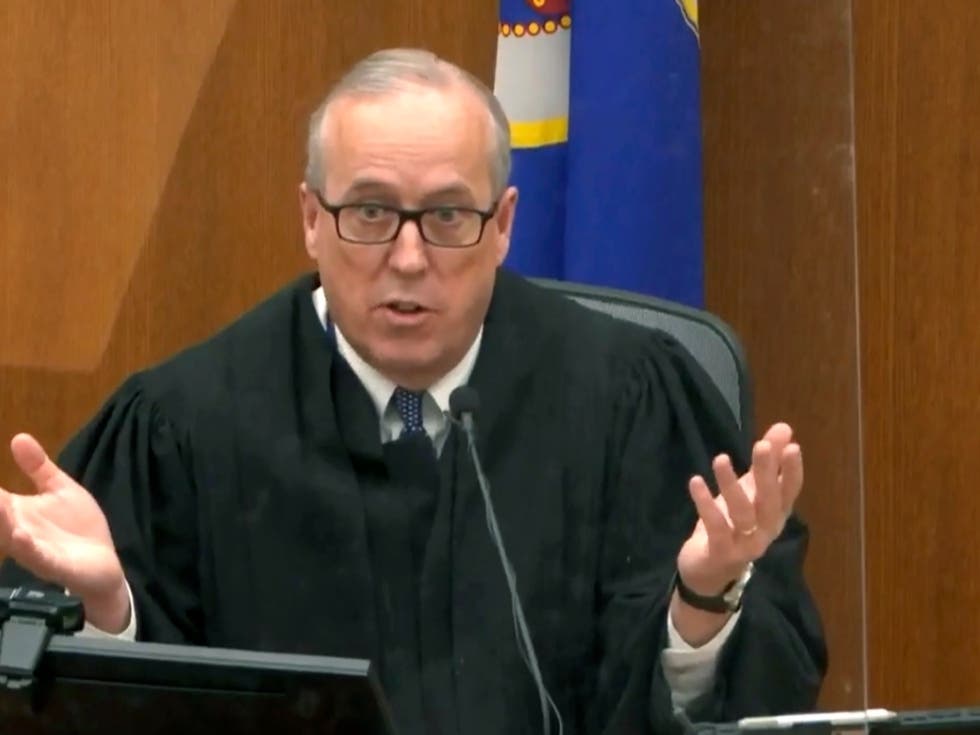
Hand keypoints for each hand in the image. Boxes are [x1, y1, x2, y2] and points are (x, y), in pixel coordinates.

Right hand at [0, 433, 129, 632]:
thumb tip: (18, 437)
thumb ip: (39, 467)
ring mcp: (33, 549)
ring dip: (0, 522)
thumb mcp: (59, 489)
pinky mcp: (53, 564)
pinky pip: (36, 556)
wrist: (103, 564)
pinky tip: (19, 535)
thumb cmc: (77, 527)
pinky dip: (26, 546)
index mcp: (16, 512)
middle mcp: (16, 531)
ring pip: (9, 536)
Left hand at [678, 422, 802, 596]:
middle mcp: (765, 530)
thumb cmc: (733, 525)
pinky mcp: (720, 552)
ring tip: (720, 459)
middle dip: (767, 473)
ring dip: (731, 485)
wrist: (709, 571)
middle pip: (769, 501)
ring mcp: (744, 544)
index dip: (792, 471)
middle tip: (761, 445)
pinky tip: (696, 481)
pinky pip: (715, 526)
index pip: (789, 491)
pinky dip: (706, 504)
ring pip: (742, 513)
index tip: (792, 446)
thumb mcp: (750, 491)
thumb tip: (784, 428)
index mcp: (775, 514)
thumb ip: (766, 462)